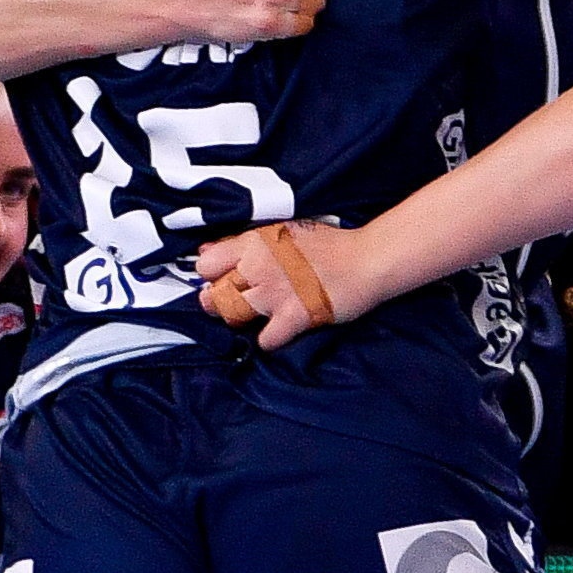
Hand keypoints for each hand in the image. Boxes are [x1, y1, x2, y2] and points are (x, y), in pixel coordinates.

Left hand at [193, 220, 364, 347]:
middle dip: (221, 302)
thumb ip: (244, 242)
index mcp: (254, 243)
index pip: (205, 264)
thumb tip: (206, 250)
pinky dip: (270, 340)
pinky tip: (279, 332)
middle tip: (239, 302)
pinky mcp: (294, 317)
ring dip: (242, 320)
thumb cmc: (329, 244)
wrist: (368, 259)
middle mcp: (258, 267)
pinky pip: (266, 340)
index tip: (223, 280)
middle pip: (213, 295)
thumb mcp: (282, 231)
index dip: (211, 275)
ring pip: (233, 317)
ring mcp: (275, 294)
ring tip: (258, 316)